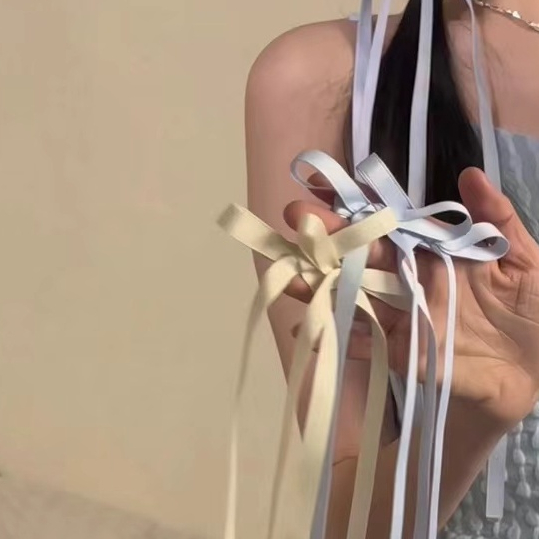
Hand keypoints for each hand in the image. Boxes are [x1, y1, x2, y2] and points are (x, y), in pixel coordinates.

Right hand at [283, 167, 538, 431]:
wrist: (533, 371)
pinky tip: (307, 328)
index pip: (388, 222)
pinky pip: (364, 342)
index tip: (323, 186)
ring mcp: (400, 316)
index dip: (358, 204)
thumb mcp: (523, 259)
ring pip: (353, 294)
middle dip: (328, 236)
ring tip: (289, 271)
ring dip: (320, 283)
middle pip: (361, 255)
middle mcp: (407, 279)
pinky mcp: (400, 351)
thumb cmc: (532, 311)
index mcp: (432, 253)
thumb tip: (469, 173)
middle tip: (296, 217)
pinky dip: (337, 337)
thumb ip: (497, 219)